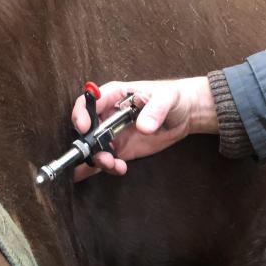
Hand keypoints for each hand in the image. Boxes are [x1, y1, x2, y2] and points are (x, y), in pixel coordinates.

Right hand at [71, 77, 216, 180]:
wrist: (184, 115)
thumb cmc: (173, 97)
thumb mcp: (167, 98)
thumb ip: (156, 110)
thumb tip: (144, 127)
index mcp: (114, 95)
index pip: (89, 101)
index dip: (81, 114)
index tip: (84, 127)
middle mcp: (108, 115)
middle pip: (86, 129)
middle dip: (88, 145)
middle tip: (101, 155)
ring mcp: (113, 134)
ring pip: (94, 148)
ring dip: (98, 160)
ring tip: (114, 165)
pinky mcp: (121, 149)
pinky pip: (107, 160)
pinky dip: (106, 168)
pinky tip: (119, 169)